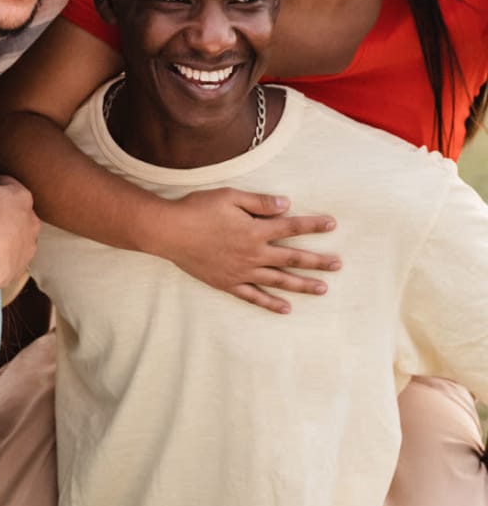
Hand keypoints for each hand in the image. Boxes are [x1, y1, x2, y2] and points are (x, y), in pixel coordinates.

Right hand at [0, 153, 39, 300]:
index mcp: (23, 197)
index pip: (7, 183)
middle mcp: (32, 221)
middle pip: (14, 210)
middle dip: (0, 209)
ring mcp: (28, 245)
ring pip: (16, 234)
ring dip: (3, 233)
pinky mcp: (20, 266)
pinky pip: (10, 255)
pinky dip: (0, 253)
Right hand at [154, 188, 338, 313]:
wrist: (169, 232)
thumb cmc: (197, 209)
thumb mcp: (230, 197)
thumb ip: (259, 202)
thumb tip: (286, 205)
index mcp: (255, 230)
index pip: (291, 227)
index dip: (313, 225)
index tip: (332, 224)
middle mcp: (253, 253)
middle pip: (291, 258)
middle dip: (317, 261)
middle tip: (338, 265)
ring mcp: (241, 271)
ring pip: (278, 281)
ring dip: (302, 285)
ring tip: (322, 289)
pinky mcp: (227, 283)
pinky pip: (253, 296)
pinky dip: (270, 303)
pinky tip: (286, 308)